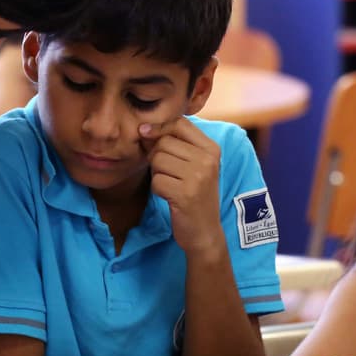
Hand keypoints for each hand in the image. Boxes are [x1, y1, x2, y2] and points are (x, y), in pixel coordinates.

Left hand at [139, 118, 222, 254]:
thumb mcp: (194, 165)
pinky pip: (156, 181)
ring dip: (157, 174)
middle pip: (164, 142)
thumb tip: (143, 129)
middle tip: (168, 174)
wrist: (204, 232)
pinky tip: (170, 197)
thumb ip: (175, 144)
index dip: (159, 127)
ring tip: (171, 185)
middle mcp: (208, 160)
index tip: (146, 135)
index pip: (180, 123)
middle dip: (156, 157)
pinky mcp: (185, 194)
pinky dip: (157, 190)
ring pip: (157, 160)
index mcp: (212, 148)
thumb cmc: (194, 195)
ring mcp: (198, 177)